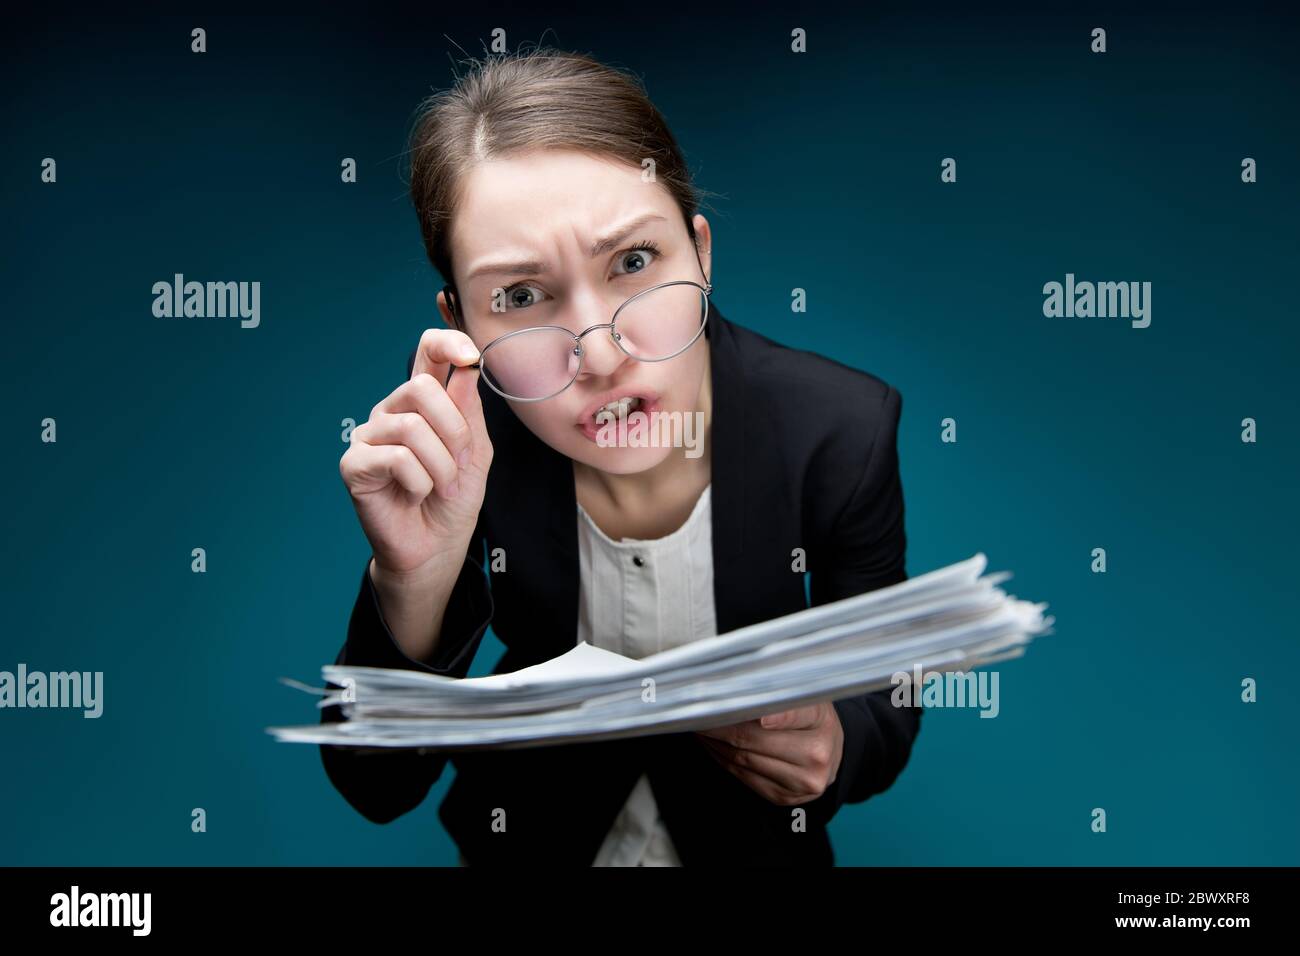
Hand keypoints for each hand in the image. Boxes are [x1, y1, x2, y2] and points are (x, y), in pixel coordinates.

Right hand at [339, 328, 492, 575]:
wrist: (436, 547)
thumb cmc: (453, 498)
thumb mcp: (475, 452)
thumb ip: (469, 412)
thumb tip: (465, 371)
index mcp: (424, 402)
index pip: (427, 352)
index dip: (447, 343)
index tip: (470, 356)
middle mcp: (393, 410)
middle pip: (423, 387)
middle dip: (455, 431)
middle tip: (460, 464)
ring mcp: (370, 435)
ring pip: (413, 427)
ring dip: (441, 465)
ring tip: (440, 487)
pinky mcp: (354, 463)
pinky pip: (396, 457)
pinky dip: (418, 482)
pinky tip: (414, 494)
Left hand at [694, 702, 843, 805]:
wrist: (829, 748)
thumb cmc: (808, 714)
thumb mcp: (801, 692)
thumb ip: (775, 688)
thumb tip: (732, 687)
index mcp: (821, 720)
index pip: (791, 714)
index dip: (763, 713)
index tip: (734, 705)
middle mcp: (817, 754)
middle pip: (754, 738)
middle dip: (719, 724)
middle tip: (696, 710)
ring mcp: (803, 781)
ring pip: (743, 759)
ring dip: (715, 742)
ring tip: (700, 725)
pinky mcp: (785, 797)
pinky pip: (743, 777)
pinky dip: (722, 758)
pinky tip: (712, 743)